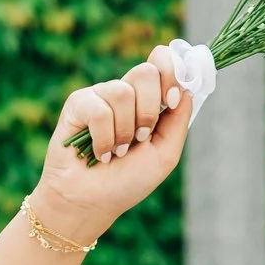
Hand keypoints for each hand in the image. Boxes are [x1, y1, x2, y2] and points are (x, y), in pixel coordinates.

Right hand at [30, 48, 193, 245]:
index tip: (171, 100)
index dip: (171, 73)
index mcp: (149, 100)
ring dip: (124, 131)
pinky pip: (99, 108)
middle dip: (149, 110)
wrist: (92, 202)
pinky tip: (99, 153)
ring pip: (123, 92)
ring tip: (117, 151)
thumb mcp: (165, 154)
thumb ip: (179, 120)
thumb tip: (186, 88)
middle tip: (141, 137)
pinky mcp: (78, 103)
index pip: (162, 62)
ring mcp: (101, 96)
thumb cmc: (127, 181)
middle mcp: (126, 93)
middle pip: (146, 72)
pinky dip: (103, 138)